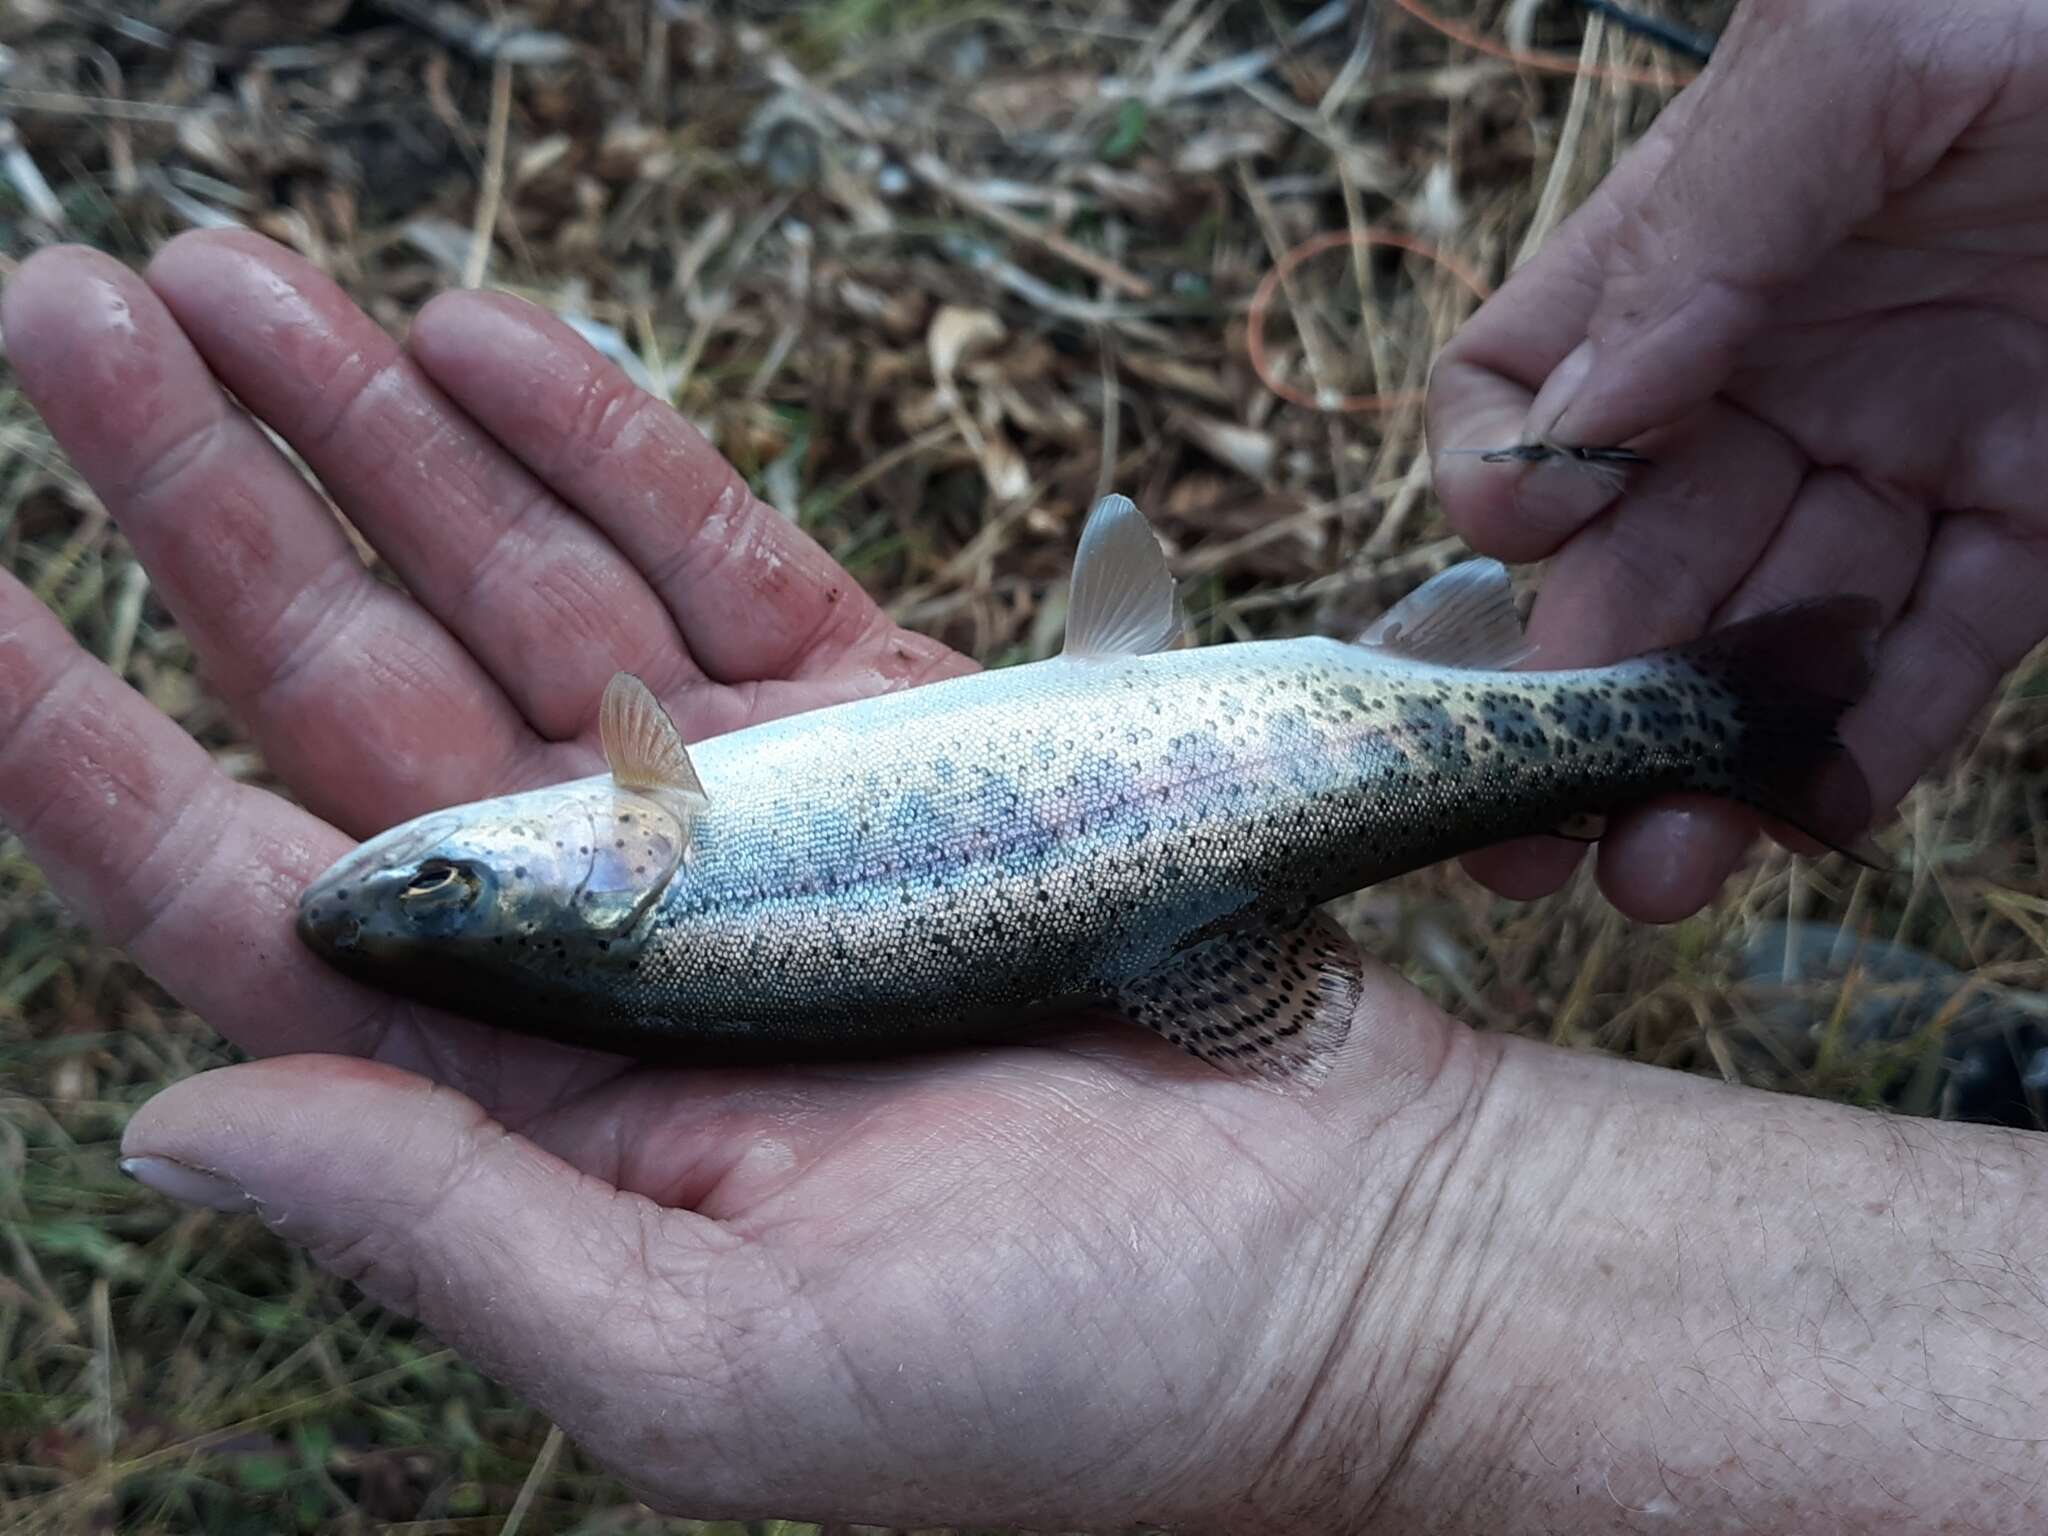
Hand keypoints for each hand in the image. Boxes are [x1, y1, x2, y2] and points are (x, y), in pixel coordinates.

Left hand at [0, 230, 1487, 1525]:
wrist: (1362, 1266)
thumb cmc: (1073, 1378)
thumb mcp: (717, 1369)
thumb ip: (444, 1231)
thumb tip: (170, 1121)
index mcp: (540, 1102)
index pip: (249, 896)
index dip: (77, 747)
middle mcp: (621, 941)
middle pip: (353, 686)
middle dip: (204, 505)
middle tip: (63, 313)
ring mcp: (759, 814)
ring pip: (520, 582)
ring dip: (372, 430)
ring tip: (222, 280)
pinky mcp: (905, 731)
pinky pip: (716, 556)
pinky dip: (601, 442)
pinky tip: (481, 337)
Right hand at [1428, 0, 2047, 921]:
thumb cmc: (2038, 4)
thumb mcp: (1865, 46)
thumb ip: (1709, 219)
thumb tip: (1592, 407)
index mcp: (1696, 258)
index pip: (1526, 392)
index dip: (1504, 477)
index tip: (1535, 530)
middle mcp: (1775, 371)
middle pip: (1636, 554)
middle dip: (1576, 694)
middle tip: (1529, 827)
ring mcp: (1904, 447)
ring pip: (1772, 631)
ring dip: (1702, 759)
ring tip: (1654, 870)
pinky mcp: (2036, 513)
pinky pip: (1944, 648)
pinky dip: (1877, 739)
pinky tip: (1813, 816)